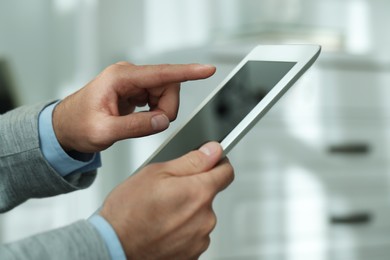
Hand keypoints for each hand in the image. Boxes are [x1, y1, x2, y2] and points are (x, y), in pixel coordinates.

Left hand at [52, 62, 215, 152]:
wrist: (66, 127)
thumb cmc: (78, 125)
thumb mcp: (104, 131)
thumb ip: (135, 126)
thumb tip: (162, 120)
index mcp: (120, 78)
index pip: (161, 73)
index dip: (187, 72)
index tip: (207, 70)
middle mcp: (129, 76)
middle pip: (168, 86)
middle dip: (166, 109)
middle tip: (151, 125)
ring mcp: (133, 82)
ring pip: (165, 93)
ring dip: (160, 111)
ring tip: (138, 123)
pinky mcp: (135, 90)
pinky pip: (158, 98)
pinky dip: (156, 112)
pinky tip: (138, 118)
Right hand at [100, 142, 233, 258]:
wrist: (113, 248)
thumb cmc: (128, 211)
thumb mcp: (156, 173)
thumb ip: (191, 161)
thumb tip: (213, 151)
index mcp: (199, 192)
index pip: (226, 172)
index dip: (217, 163)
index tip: (209, 163)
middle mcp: (205, 218)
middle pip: (209, 194)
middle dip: (193, 189)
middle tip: (168, 191)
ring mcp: (199, 239)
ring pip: (200, 215)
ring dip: (187, 212)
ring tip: (161, 213)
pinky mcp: (192, 254)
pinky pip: (193, 234)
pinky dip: (182, 230)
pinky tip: (163, 227)